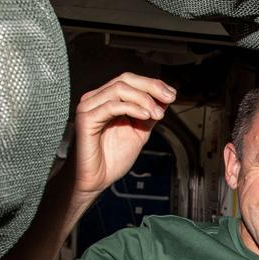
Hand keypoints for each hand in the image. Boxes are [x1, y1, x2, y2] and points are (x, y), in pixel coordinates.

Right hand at [70, 73, 175, 198]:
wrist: (95, 180)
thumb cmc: (111, 159)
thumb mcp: (138, 132)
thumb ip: (149, 114)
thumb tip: (165, 99)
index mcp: (106, 100)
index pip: (130, 81)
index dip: (153, 84)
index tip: (172, 94)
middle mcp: (95, 99)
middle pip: (125, 79)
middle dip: (151, 86)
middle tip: (169, 98)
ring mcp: (89, 107)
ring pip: (119, 89)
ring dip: (144, 99)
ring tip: (157, 113)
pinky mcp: (86, 119)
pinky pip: (111, 106)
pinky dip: (132, 108)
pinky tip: (145, 116)